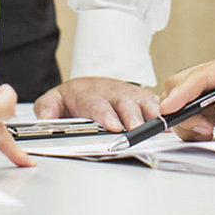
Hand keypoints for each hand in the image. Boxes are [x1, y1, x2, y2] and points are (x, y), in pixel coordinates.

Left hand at [33, 77, 160, 131]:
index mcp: (89, 93)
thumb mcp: (54, 100)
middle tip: (136, 129)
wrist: (87, 85)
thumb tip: (46, 119)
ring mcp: (128, 93)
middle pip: (124, 103)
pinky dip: (163, 110)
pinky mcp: (141, 97)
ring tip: (158, 126)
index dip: (106, 115)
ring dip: (150, 114)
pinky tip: (169, 122)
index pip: (97, 104)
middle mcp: (111, 92)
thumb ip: (48, 109)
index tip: (112, 125)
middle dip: (131, 116)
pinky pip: (154, 102)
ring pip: (142, 101)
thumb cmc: (74, 97)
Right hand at [159, 52, 214, 139]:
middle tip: (203, 131)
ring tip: (206, 134)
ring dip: (185, 118)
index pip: (202, 75)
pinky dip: (189, 122)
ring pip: (181, 96)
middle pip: (182, 82)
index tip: (169, 110)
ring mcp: (214, 85)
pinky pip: (188, 108)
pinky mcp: (211, 100)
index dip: (183, 92)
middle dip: (181, 108)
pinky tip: (204, 133)